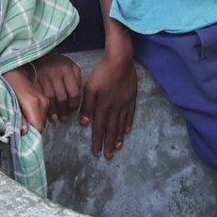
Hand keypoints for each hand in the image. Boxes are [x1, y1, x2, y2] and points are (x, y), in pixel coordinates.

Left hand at [2, 65, 49, 134]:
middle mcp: (43, 102)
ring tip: (21, 117)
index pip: (38, 128)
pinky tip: (26, 112)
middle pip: (40, 126)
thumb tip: (24, 132)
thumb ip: (17, 117)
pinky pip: (42, 115)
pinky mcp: (46, 100)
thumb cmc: (7, 84)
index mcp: (33, 103)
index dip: (29, 134)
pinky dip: (35, 117)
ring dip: (32, 122)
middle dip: (30, 128)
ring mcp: (46, 101)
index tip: (20, 133)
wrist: (13, 70)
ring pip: (42, 121)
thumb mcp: (8, 101)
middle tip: (18, 124)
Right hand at [31, 50, 81, 121]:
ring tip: (56, 118)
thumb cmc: (58, 63)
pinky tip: (46, 113)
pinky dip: (43, 106)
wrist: (40, 55)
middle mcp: (56, 74)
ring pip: (51, 99)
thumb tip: (77, 95)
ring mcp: (44, 77)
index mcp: (67, 70)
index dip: (74, 105)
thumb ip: (77, 79)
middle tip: (64, 117)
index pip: (74, 93)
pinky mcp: (34, 81)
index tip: (72, 110)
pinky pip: (40, 97)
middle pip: (62, 98)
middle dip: (64, 110)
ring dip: (54, 111)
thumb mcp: (71, 66)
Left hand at [79, 43, 137, 159]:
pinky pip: (130, 113)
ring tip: (118, 148)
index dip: (97, 141)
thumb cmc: (102, 71)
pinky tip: (127, 130)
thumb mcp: (90, 87)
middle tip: (109, 157)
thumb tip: (84, 124)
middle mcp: (115, 108)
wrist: (120, 59)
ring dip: (119, 137)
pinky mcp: (131, 97)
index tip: (97, 153)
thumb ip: (87, 106)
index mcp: (103, 106)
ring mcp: (125, 103)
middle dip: (109, 143)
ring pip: (121, 123)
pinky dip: (128, 123)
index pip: (99, 127)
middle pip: (112, 129)